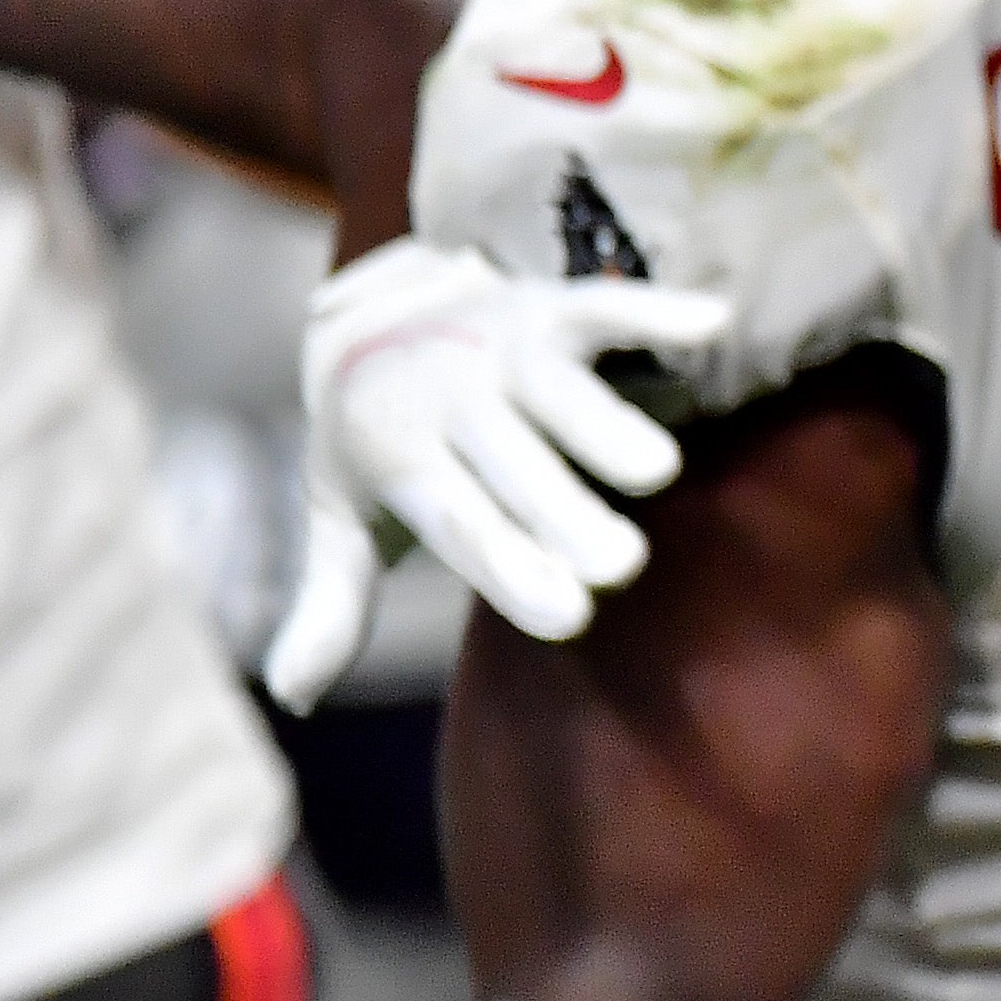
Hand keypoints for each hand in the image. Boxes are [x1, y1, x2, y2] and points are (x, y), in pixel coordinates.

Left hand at [269, 238, 735, 705]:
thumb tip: (292, 695)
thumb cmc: (380, 439)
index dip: (511, 569)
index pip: (459, 522)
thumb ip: (334, 601)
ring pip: (555, 385)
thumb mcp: (345, 514)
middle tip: (620, 567)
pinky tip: (709, 323)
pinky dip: (652, 309)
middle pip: (512, 463)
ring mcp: (501, 345)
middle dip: (563, 511)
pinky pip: (603, 305)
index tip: (570, 619)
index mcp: (398, 453)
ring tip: (656, 472)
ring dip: (602, 422)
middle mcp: (448, 396)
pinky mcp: (551, 305)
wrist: (371, 311)